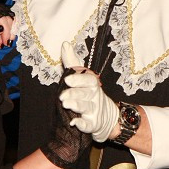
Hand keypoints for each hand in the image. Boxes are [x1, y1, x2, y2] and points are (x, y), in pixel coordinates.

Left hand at [41, 42, 92, 168]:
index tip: (67, 80)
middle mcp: (94, 96)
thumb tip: (65, 44)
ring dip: (76, 106)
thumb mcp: (82, 77)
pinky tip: (75, 123)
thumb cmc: (89, 93)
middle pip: (85, 93)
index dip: (78, 79)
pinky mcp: (92, 124)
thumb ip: (72, 62)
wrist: (106, 116)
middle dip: (74, 94)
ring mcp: (94, 110)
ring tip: (66, 104)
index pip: (88, 79)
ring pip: (86, 107)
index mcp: (92, 83)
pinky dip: (82, 124)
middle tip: (62, 96)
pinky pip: (88, 125)